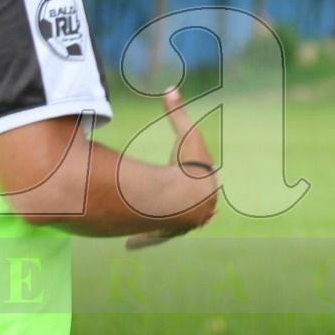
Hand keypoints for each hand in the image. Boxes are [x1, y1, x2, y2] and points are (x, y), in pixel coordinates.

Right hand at [125, 88, 218, 249]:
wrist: (185, 195)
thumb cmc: (188, 164)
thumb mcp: (186, 133)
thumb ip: (178, 112)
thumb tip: (170, 89)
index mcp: (204, 186)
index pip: (201, 185)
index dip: (194, 184)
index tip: (187, 180)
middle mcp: (196, 208)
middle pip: (188, 209)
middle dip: (181, 209)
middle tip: (167, 208)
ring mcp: (181, 223)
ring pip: (171, 227)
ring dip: (160, 228)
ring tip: (151, 230)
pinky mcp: (165, 232)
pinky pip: (153, 238)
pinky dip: (143, 240)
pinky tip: (130, 246)